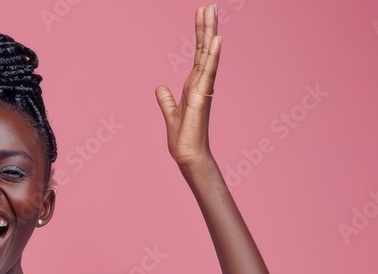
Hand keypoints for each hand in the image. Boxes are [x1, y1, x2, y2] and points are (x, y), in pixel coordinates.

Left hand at [155, 5, 221, 170]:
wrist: (187, 154)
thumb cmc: (183, 137)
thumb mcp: (170, 113)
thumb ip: (166, 99)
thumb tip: (160, 87)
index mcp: (194, 84)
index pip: (198, 53)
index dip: (199, 34)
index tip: (201, 14)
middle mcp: (202, 83)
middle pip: (204, 49)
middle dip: (206, 27)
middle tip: (208, 5)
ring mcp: (204, 88)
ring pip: (208, 54)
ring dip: (210, 33)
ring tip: (212, 12)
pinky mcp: (203, 95)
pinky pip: (209, 71)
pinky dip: (213, 54)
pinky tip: (217, 39)